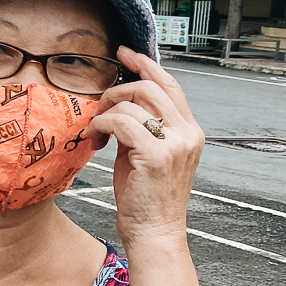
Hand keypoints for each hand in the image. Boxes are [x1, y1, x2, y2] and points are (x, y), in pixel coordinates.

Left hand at [81, 47, 203, 247]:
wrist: (154, 232)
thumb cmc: (144, 196)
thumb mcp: (144, 153)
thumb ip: (140, 127)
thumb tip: (119, 103)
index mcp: (190, 130)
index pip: (170, 85)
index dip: (146, 64)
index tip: (123, 53)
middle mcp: (188, 133)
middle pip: (152, 86)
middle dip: (118, 88)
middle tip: (99, 106)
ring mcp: (175, 143)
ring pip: (135, 101)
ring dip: (105, 111)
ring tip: (97, 133)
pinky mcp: (157, 155)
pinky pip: (121, 122)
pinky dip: (102, 125)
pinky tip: (96, 140)